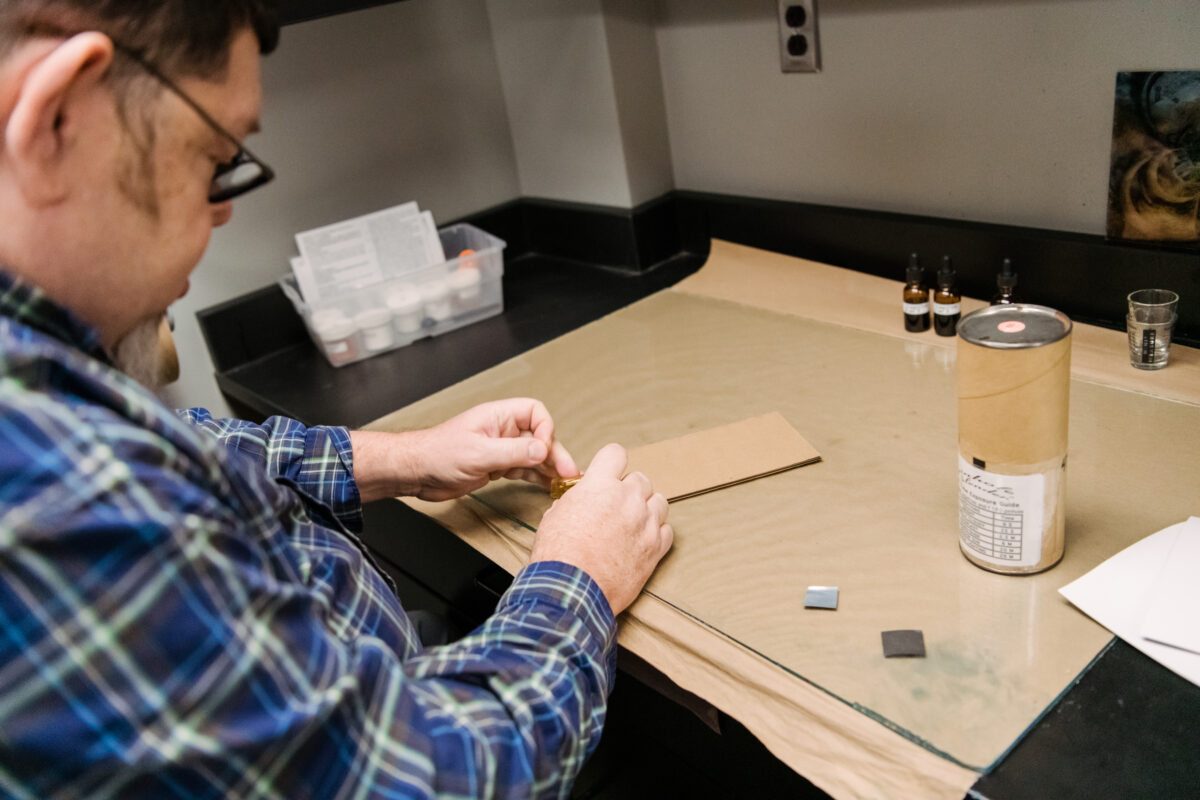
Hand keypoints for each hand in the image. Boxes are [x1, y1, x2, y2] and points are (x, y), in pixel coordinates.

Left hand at [350, 398, 577, 502]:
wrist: (415, 472)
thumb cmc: (438, 453)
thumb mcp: (479, 453)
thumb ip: (513, 452)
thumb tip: (542, 450)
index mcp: (498, 416)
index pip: (535, 413)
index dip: (545, 430)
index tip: (542, 450)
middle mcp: (503, 430)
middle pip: (539, 436)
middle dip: (555, 454)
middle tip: (569, 473)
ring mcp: (500, 448)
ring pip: (533, 455)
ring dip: (549, 468)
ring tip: (566, 483)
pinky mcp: (495, 466)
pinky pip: (523, 469)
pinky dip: (537, 477)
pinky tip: (549, 486)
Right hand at [530, 443, 672, 614]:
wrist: (571, 590)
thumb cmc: (558, 556)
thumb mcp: (554, 517)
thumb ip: (572, 502)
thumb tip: (575, 502)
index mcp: (599, 486)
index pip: (616, 453)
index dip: (611, 462)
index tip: (610, 472)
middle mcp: (626, 499)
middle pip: (640, 479)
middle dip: (629, 490)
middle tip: (617, 506)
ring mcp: (645, 523)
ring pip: (659, 501)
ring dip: (647, 509)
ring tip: (632, 523)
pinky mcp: (656, 548)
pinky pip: (667, 531)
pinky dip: (657, 534)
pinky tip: (642, 541)